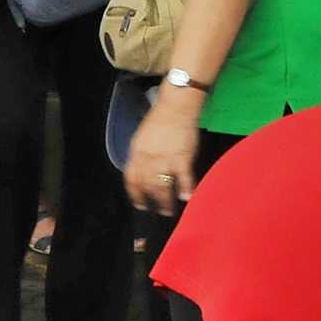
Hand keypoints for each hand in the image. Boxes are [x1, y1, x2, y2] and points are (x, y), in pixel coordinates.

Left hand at [127, 95, 202, 215]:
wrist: (176, 108)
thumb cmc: (159, 120)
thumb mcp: (142, 138)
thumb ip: (142, 156)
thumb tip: (144, 171)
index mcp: (137, 153)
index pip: (131, 179)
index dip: (135, 193)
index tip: (140, 204)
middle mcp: (148, 159)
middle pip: (147, 186)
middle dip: (152, 201)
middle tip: (159, 212)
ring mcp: (165, 160)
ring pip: (163, 187)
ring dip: (166, 201)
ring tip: (170, 210)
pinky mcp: (182, 158)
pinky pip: (184, 179)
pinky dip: (186, 189)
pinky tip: (188, 198)